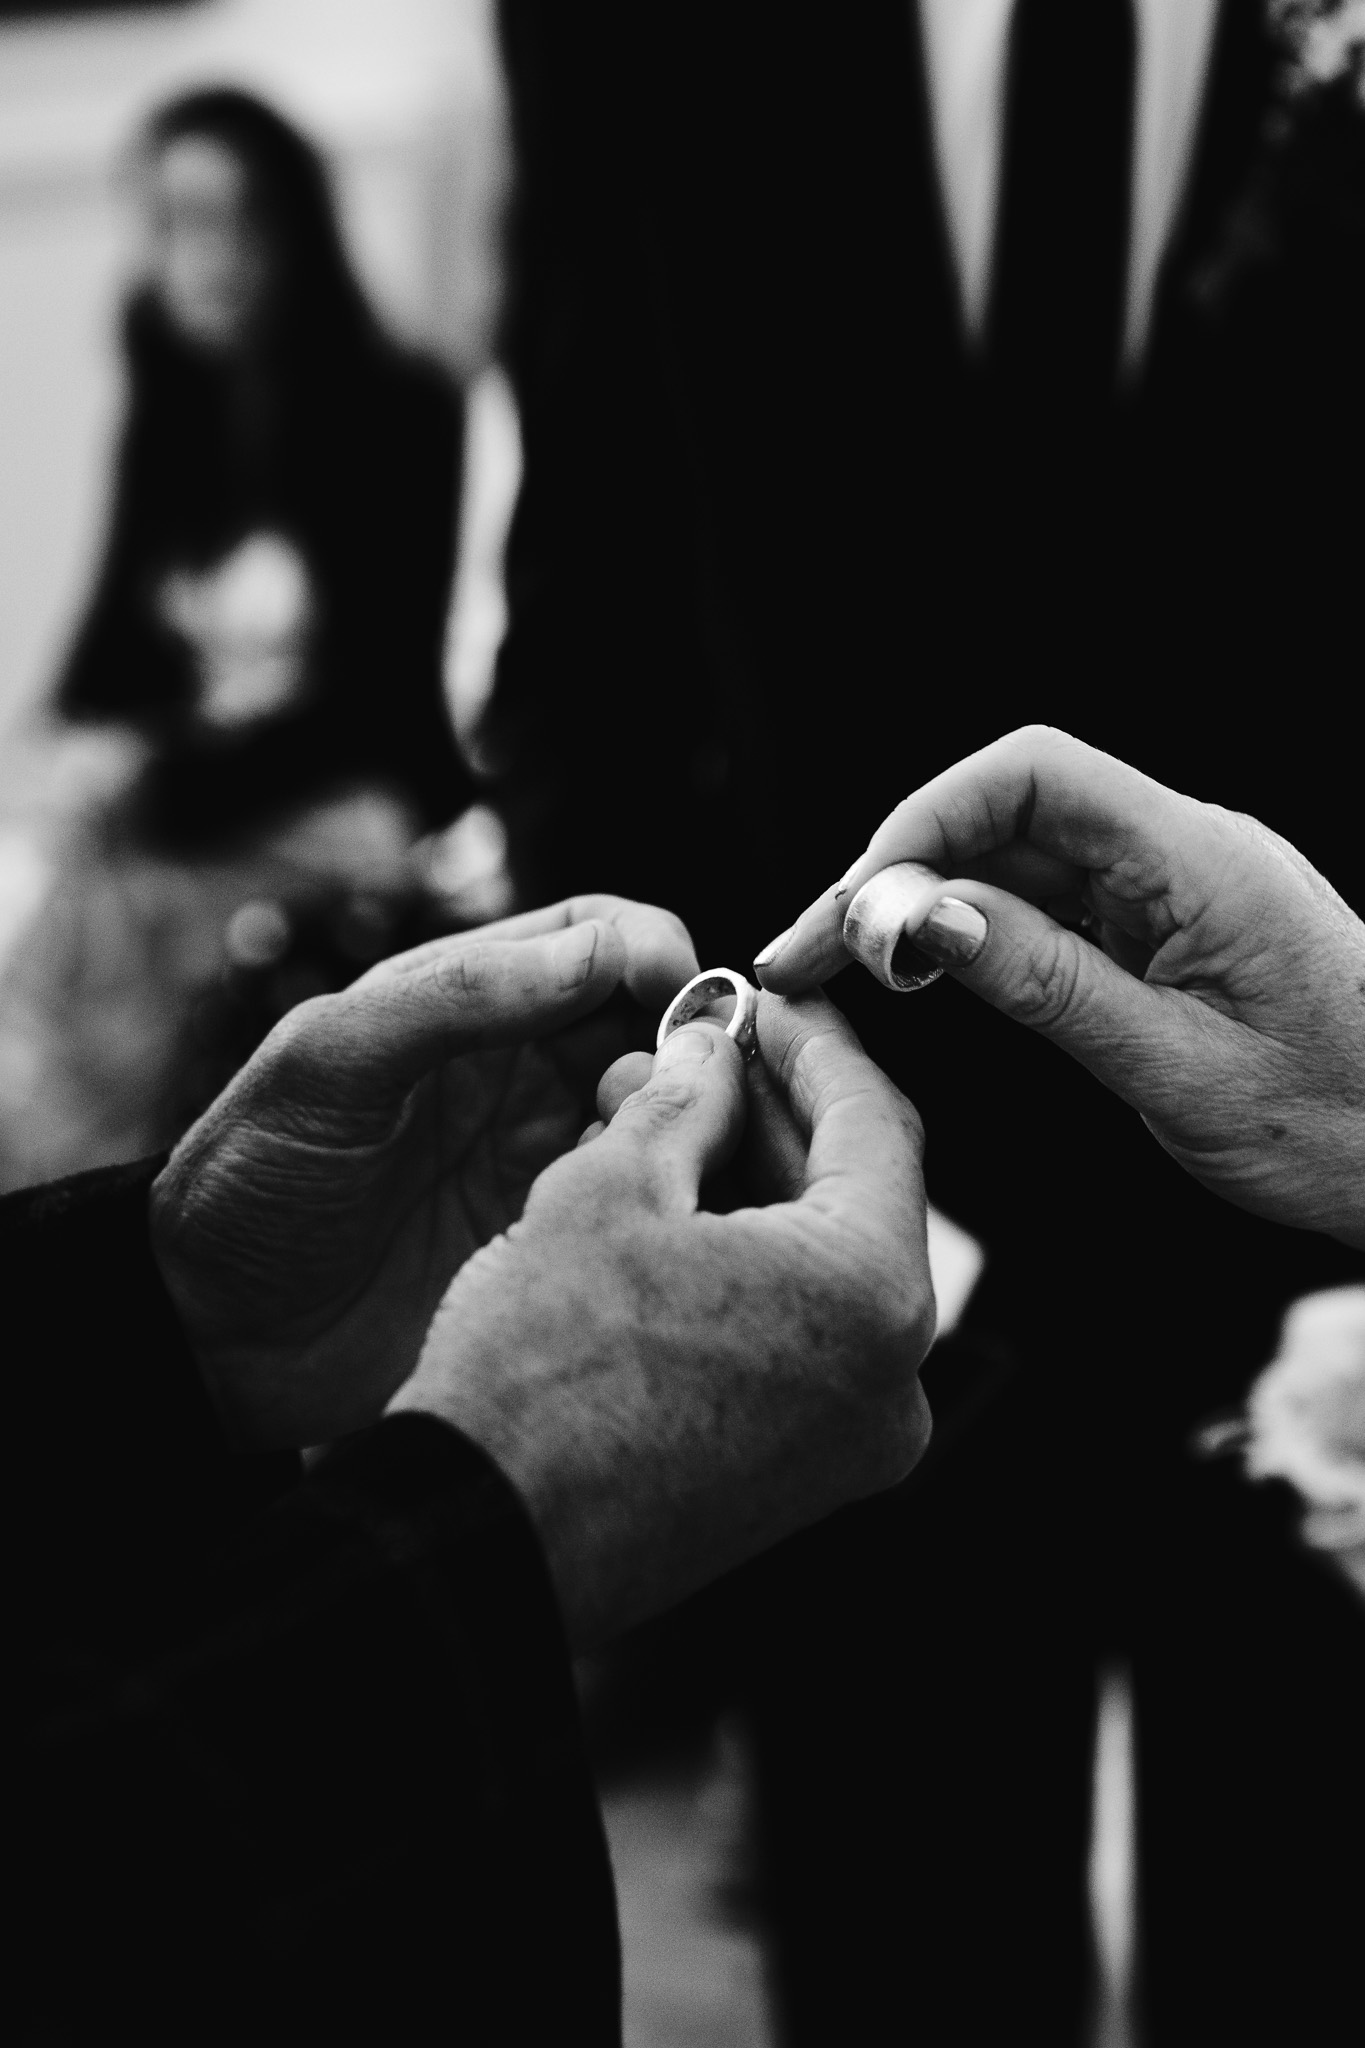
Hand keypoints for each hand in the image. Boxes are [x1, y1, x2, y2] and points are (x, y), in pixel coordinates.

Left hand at [150, 896, 698, 1448]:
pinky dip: (667, 1193)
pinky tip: (652, 1215)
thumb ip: (459, 995)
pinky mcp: (556, 1239)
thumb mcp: (331, 1061)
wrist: (216, 1336)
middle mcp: (520, 1070)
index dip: (651, 948)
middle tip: (690, 1087)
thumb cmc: (251, 1178)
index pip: (596, 937)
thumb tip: (603, 949)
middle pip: (649, 1023)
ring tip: (664, 1156)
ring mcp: (542, 1157)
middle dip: (690, 1040)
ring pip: (661, 1111)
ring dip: (685, 1120)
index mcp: (467, 1002)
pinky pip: (641, 1198)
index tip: (680, 990)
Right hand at [388, 993, 934, 1650]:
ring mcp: (854, 1442)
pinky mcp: (806, 1480)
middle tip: (717, 1053)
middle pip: (861, 1198)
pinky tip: (683, 1221)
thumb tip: (712, 1051)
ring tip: (680, 1125)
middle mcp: (893, 1378)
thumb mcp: (606, 1187)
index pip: (874, 1122)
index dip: (814, 1044)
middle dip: (785, 1116)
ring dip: (766, 1191)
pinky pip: (806, 1341)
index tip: (765, 1002)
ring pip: (830, 1271)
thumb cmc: (537, 1367)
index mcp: (871, 1293)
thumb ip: (684, 1099)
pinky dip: (758, 1271)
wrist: (479, 1540)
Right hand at [754, 725, 1364, 1246]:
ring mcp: (1173, 892)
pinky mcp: (1165, 933)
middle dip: (896, 874)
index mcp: (1201, 860)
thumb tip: (927, 915)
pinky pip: (1050, 912)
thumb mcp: (1181, 1071)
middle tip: (808, 954)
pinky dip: (975, 939)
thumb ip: (1049, 985)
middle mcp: (1184, 854)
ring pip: (1015, 865)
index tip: (857, 905)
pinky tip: (921, 976)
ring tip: (837, 972)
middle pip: (1006, 818)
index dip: (925, 819)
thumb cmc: (1345, 1124)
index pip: (1032, 777)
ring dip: (923, 909)